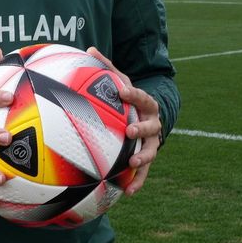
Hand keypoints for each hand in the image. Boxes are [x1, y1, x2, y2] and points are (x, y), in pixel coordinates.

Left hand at [86, 47, 162, 195]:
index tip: (122, 91)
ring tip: (133, 163)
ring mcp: (151, 141)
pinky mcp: (146, 157)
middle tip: (130, 129)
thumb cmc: (129, 99)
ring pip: (151, 150)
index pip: (141, 96)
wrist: (149, 116)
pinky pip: (143, 172)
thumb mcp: (121, 82)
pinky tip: (128, 192)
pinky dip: (137, 181)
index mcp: (145, 104)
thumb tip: (89, 49)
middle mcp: (152, 123)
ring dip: (143, 157)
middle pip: (151, 125)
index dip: (133, 94)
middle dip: (142, 127)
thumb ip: (107, 68)